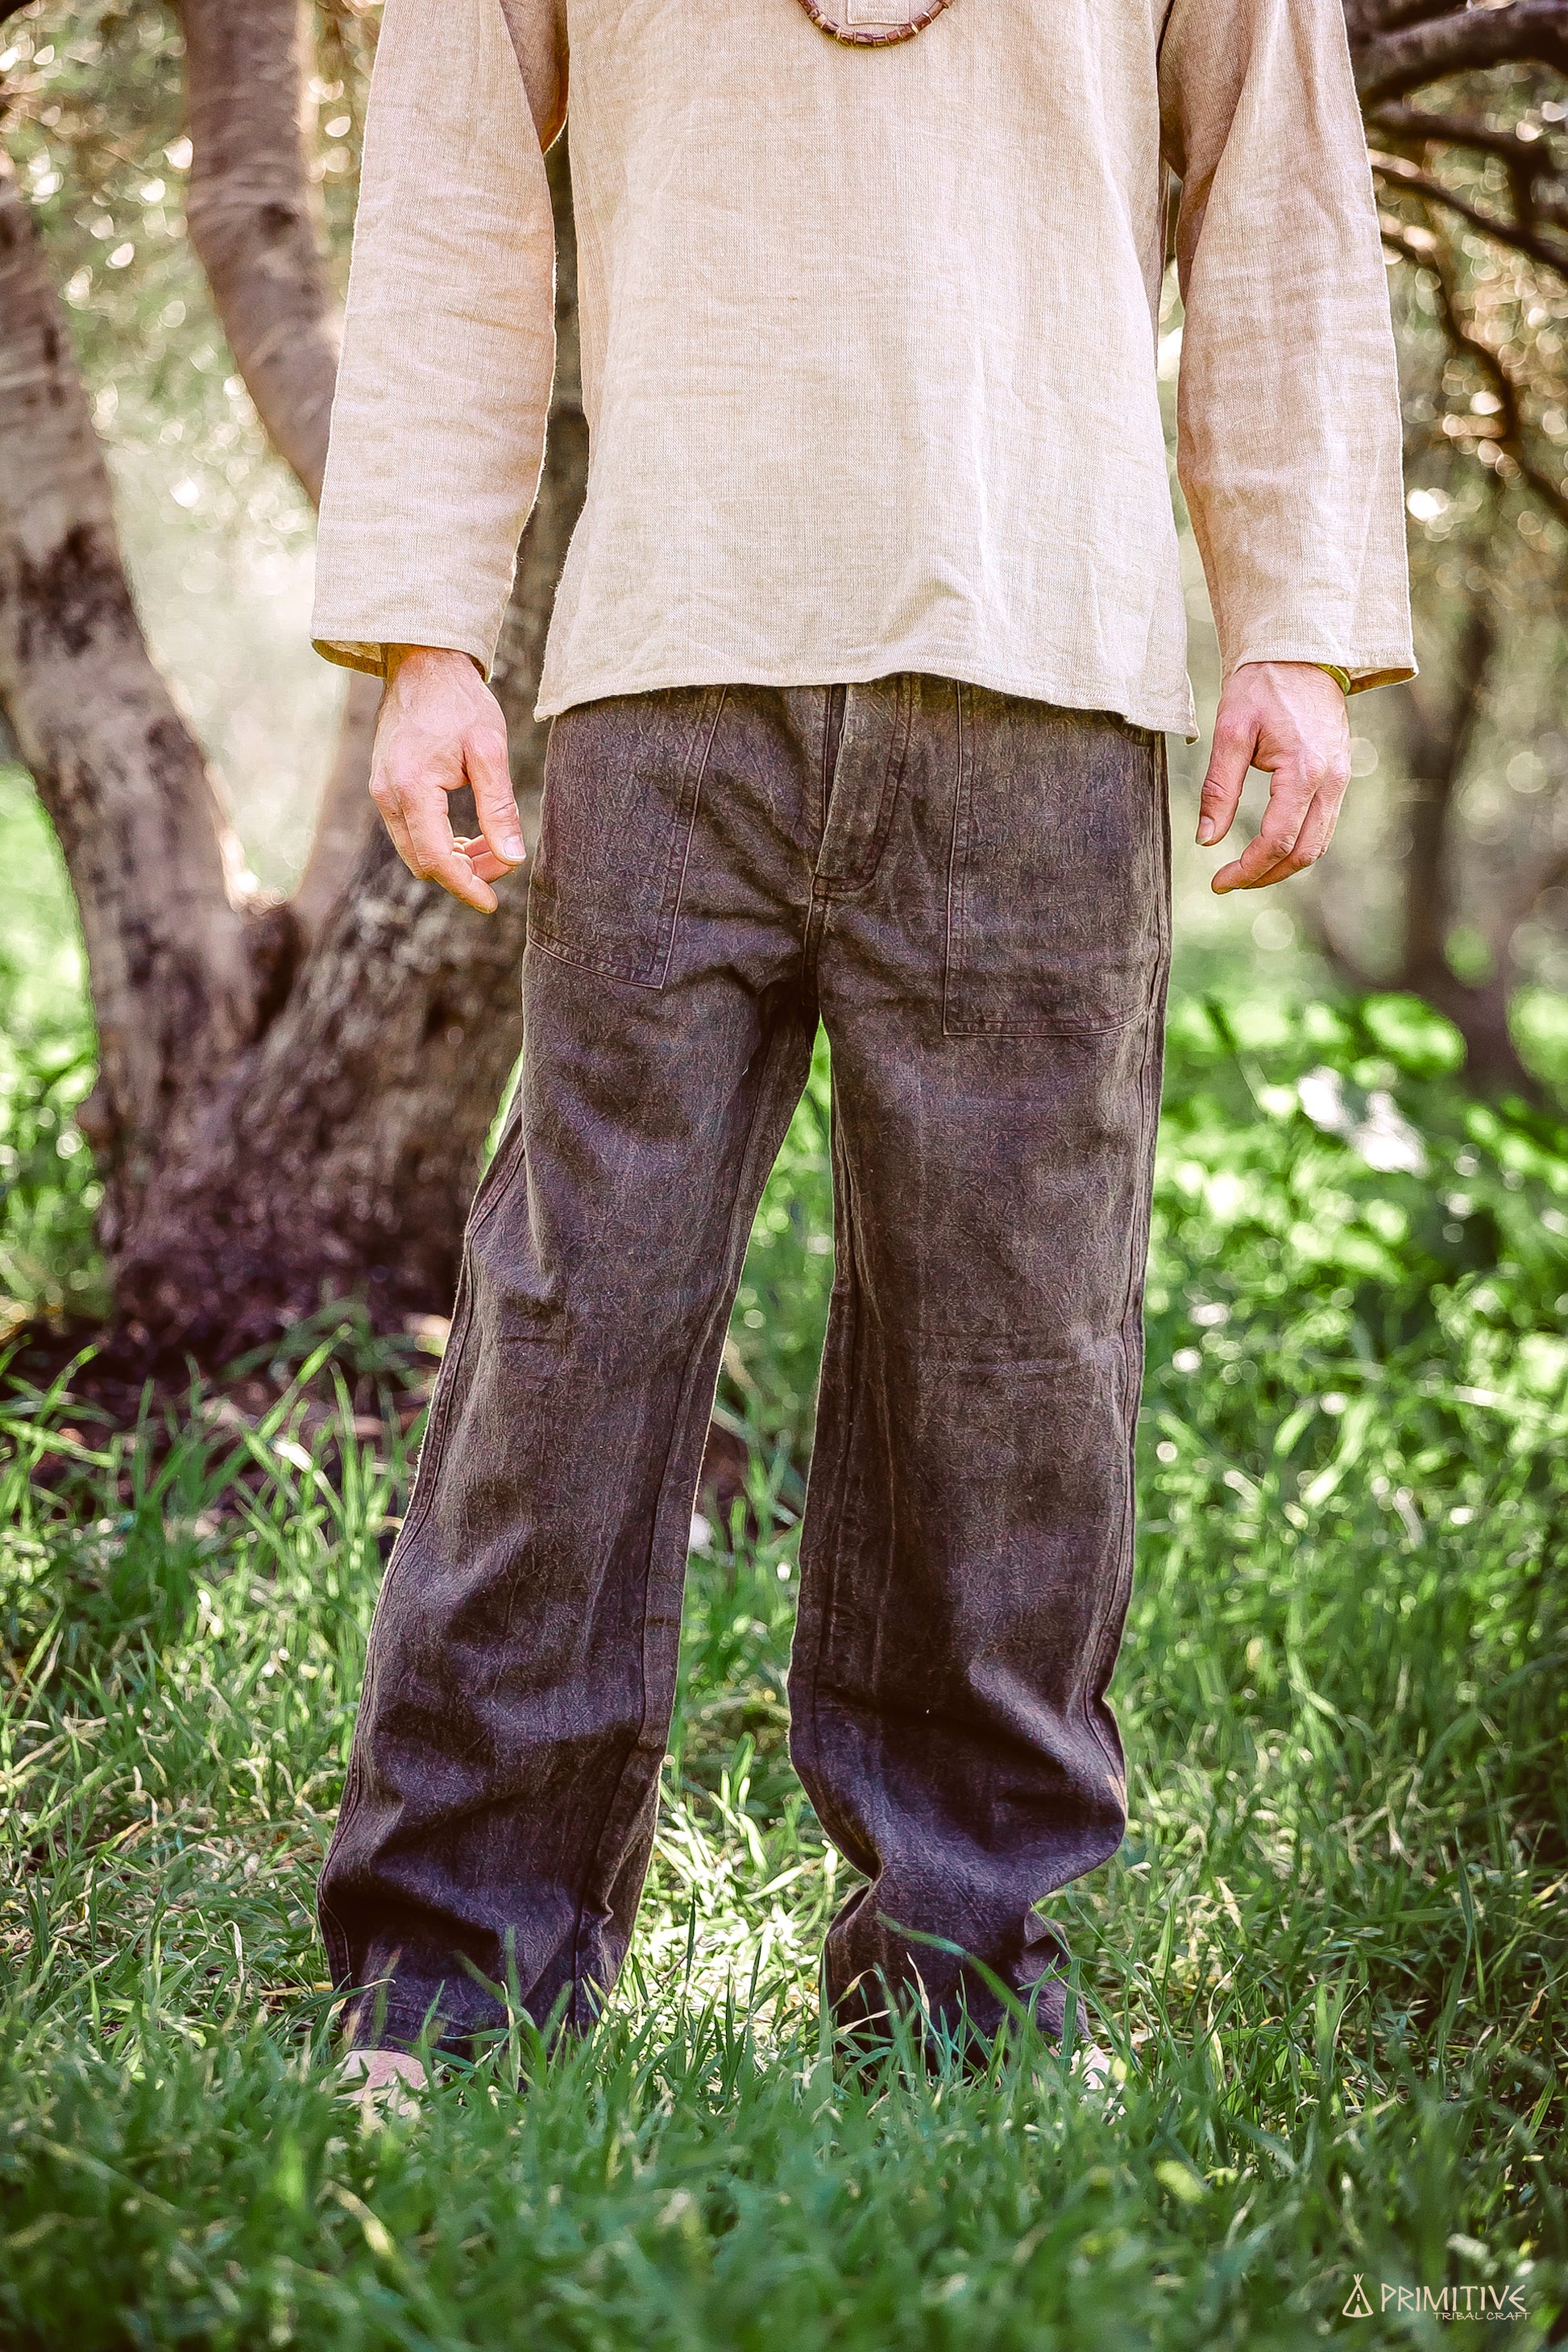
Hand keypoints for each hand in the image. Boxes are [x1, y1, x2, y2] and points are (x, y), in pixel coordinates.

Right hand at [369, 646, 524, 913]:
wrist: (423, 663)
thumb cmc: (460, 702)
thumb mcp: (489, 751)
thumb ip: (499, 807)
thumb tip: (512, 859)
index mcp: (411, 788)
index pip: (438, 860)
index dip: (466, 887)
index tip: (492, 904)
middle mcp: (387, 795)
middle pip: (423, 863)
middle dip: (465, 874)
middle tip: (503, 862)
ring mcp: (381, 791)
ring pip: (415, 851)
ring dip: (453, 860)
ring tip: (491, 847)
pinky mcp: (385, 787)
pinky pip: (410, 833)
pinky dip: (440, 843)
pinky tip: (469, 836)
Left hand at [1197, 662, 1351, 892]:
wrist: (1300, 652)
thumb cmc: (1262, 686)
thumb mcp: (1231, 732)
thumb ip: (1219, 788)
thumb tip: (1206, 840)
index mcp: (1305, 770)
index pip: (1278, 841)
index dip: (1247, 870)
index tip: (1218, 882)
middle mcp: (1332, 780)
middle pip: (1304, 852)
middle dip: (1265, 876)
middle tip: (1228, 882)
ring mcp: (1342, 778)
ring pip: (1317, 843)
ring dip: (1282, 866)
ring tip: (1245, 871)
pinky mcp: (1340, 775)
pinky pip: (1322, 825)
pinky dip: (1297, 845)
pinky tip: (1268, 847)